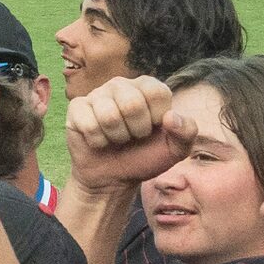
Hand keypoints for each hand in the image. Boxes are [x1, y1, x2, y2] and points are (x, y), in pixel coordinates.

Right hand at [66, 75, 186, 192]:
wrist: (113, 177)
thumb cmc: (144, 157)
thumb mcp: (174, 149)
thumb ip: (187, 132)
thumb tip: (171, 117)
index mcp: (147, 87)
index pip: (156, 92)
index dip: (156, 118)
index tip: (152, 130)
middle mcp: (121, 85)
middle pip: (132, 103)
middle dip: (135, 130)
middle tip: (133, 137)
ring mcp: (97, 95)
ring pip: (109, 115)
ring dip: (116, 138)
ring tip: (116, 139)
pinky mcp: (77, 108)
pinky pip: (88, 124)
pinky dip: (97, 141)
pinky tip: (99, 141)